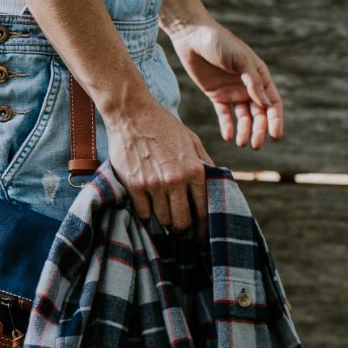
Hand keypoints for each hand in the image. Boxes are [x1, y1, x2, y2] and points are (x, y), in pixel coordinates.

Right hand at [103, 92, 213, 236]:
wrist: (132, 114)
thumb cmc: (163, 125)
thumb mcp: (191, 140)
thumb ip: (204, 163)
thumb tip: (216, 182)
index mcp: (194, 170)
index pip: (203, 209)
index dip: (203, 226)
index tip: (201, 234)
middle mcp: (175, 180)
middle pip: (182, 222)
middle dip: (183, 229)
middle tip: (181, 229)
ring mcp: (154, 184)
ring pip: (163, 219)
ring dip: (164, 220)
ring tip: (164, 215)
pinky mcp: (134, 185)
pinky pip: (143, 213)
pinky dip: (146, 214)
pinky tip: (148, 207)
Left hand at [169, 20, 283, 148]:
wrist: (192, 36)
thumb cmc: (219, 41)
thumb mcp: (239, 58)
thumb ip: (252, 81)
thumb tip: (265, 103)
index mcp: (260, 75)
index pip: (272, 102)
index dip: (276, 120)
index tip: (276, 136)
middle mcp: (248, 86)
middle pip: (259, 114)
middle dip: (259, 130)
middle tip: (256, 145)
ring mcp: (232, 91)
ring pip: (243, 117)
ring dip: (244, 131)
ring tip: (240, 143)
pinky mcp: (216, 95)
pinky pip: (224, 114)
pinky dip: (227, 125)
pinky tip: (228, 136)